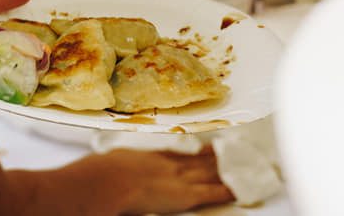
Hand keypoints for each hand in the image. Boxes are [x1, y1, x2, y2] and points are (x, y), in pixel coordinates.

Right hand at [90, 147, 233, 214]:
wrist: (107, 182)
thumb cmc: (101, 174)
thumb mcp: (109, 163)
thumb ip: (118, 165)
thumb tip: (109, 168)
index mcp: (150, 157)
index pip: (179, 154)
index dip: (194, 151)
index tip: (205, 147)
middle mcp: (169, 165)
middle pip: (198, 160)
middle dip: (216, 157)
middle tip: (233, 152)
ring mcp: (180, 178)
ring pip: (210, 173)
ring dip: (227, 169)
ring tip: (243, 166)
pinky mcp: (187, 195)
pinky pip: (213, 192)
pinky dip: (228, 190)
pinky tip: (240, 189)